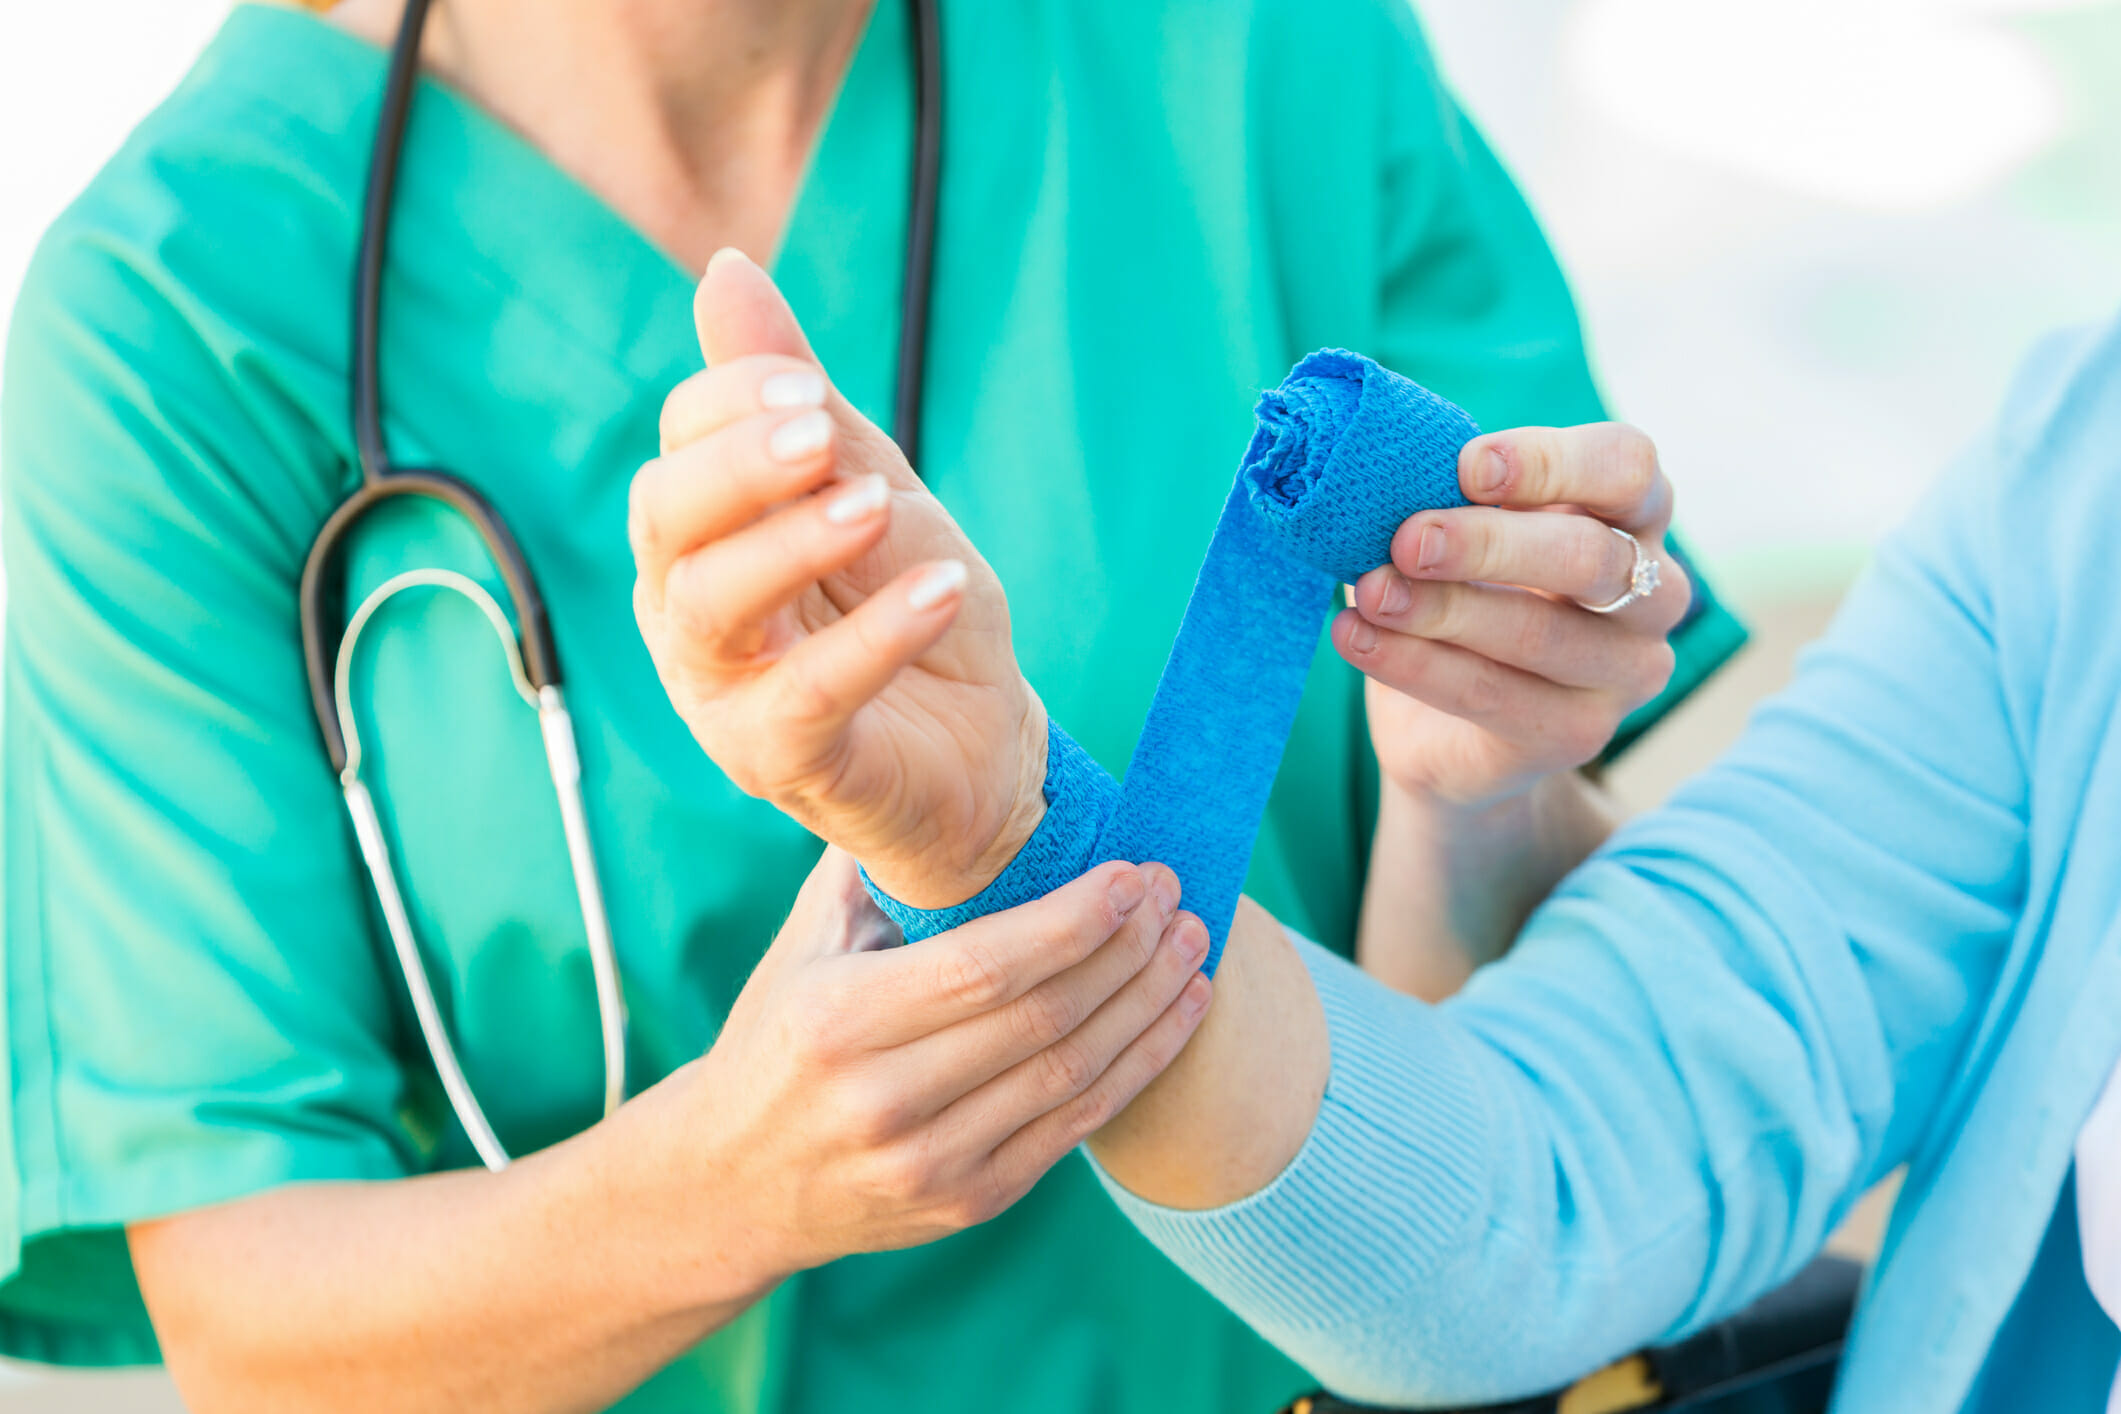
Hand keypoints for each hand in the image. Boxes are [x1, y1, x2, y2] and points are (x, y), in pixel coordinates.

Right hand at [630, 249, 1043, 908]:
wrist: (979, 746)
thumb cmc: (908, 609)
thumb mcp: (871, 484)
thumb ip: (801, 399)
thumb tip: (727, 269)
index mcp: (701, 537)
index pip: (677, 448)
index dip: (733, 402)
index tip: (807, 387)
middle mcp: (688, 612)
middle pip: (662, 521)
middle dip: (735, 465)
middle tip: (819, 434)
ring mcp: (723, 694)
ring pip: (709, 605)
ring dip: (791, 541)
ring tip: (877, 504)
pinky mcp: (781, 762)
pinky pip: (808, 697)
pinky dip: (874, 639)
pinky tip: (943, 593)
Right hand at [678, 849, 1211, 1284]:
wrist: (733, 1185)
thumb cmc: (775, 1038)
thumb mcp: (801, 946)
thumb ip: (869, 865)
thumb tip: (944, 774)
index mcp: (838, 1021)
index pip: (982, 966)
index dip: (1071, 921)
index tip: (1128, 875)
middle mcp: (883, 1100)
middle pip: (1041, 1017)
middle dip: (1126, 949)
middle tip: (1174, 892)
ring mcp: (930, 1162)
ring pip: (1071, 1074)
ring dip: (1149, 1004)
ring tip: (1193, 944)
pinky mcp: (969, 1202)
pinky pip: (1074, 1128)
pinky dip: (1139, 1066)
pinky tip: (1179, 1014)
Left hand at [1334, 424, 1687, 807]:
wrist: (1449, 730)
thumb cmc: (1465, 598)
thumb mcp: (1463, 535)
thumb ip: (1450, 501)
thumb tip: (1386, 474)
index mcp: (1634, 516)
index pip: (1627, 467)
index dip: (1552, 462)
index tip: (1468, 468)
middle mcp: (1654, 594)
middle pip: (1589, 555)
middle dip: (1487, 543)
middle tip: (1407, 540)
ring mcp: (1627, 672)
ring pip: (1536, 633)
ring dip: (1439, 609)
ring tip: (1370, 592)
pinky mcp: (1578, 735)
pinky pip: (1490, 694)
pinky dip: (1414, 663)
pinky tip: (1357, 636)